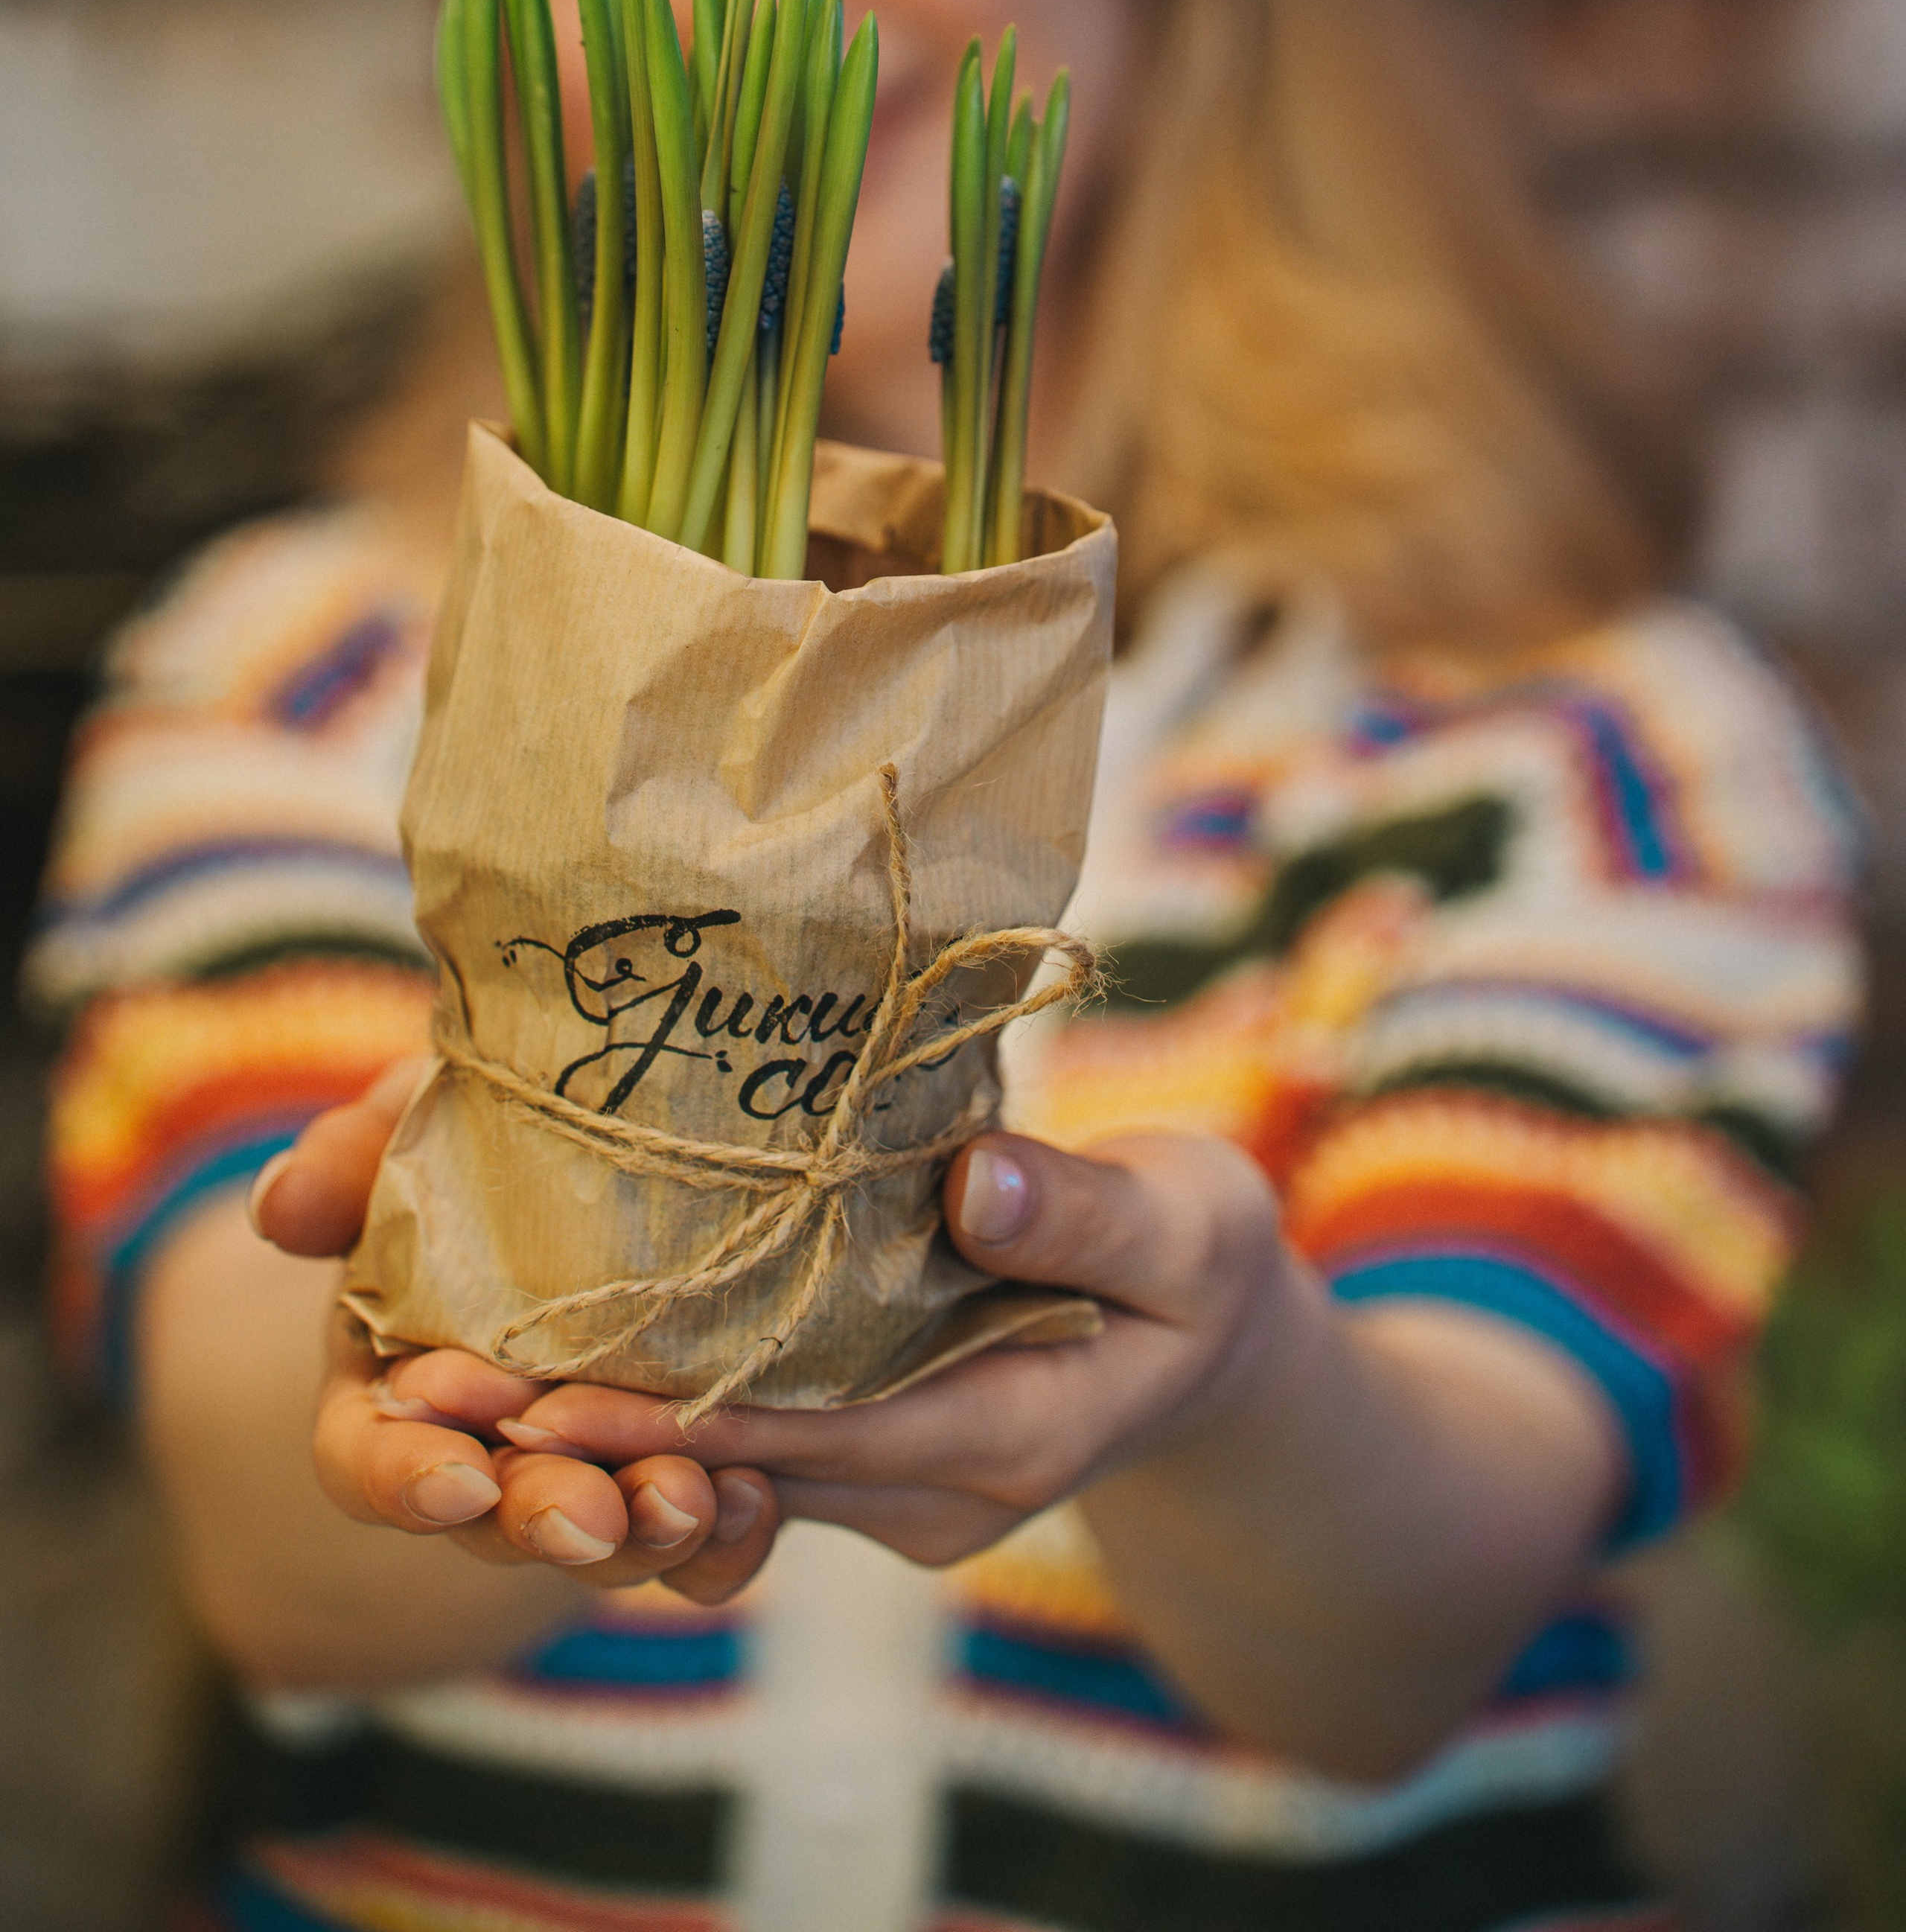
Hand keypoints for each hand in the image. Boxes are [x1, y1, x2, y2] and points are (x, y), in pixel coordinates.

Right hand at [252, 1060, 778, 1604]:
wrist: (601, 1135)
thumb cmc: (478, 1132)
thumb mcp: (413, 1125)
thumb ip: (346, 1160)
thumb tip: (278, 1206)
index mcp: (394, 1379)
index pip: (370, 1460)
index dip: (407, 1480)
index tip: (462, 1476)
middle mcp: (486, 1446)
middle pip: (497, 1522)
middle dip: (545, 1521)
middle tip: (595, 1514)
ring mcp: (586, 1469)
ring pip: (604, 1542)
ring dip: (646, 1537)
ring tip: (696, 1499)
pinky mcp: (682, 1468)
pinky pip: (704, 1540)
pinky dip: (729, 1539)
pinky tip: (759, 1496)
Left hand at [472, 1128, 1287, 1566]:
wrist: (1219, 1336)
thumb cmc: (1208, 1268)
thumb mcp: (1189, 1224)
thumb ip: (1087, 1211)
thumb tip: (971, 1183)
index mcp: (998, 1439)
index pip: (797, 1440)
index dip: (661, 1422)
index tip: (530, 1401)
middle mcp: (924, 1485)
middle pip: (726, 1470)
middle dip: (579, 1436)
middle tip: (424, 1389)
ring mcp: (890, 1473)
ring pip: (715, 1462)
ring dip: (589, 1425)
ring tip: (435, 1370)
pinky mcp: (864, 1436)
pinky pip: (740, 1430)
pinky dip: (646, 1394)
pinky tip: (539, 1336)